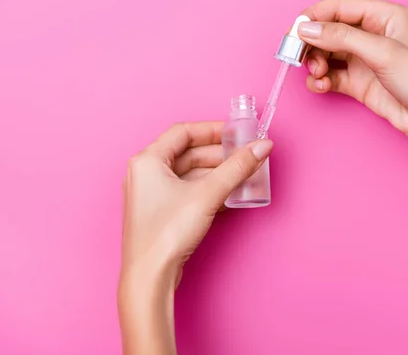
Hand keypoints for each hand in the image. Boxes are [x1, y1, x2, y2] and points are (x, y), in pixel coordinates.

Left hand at [119, 121, 272, 293]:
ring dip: (217, 173)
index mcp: (147, 160)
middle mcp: (145, 173)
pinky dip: (208, 189)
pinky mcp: (160, 212)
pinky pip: (187, 191)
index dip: (213, 130)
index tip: (237, 134)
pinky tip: (230, 194)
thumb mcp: (208, 194)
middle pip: (188, 153)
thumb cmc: (167, 233)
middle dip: (219, 154)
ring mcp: (152, 194)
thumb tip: (262, 147)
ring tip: (243, 175)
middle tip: (244, 155)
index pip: (183, 132)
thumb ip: (238, 168)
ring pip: (189, 173)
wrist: (150, 277)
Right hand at [297, 0, 407, 144]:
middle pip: (327, 30)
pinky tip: (321, 86)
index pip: (338, 7)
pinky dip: (320, 80)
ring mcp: (362, 59)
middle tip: (297, 57)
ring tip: (317, 74)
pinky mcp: (357, 82)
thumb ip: (341, 38)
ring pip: (325, 53)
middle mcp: (371, 35)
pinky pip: (329, 75)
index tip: (295, 32)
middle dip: (311, 43)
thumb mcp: (382, 53)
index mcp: (383, 16)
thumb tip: (307, 29)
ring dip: (314, 63)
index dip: (313, 17)